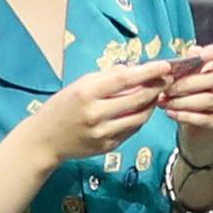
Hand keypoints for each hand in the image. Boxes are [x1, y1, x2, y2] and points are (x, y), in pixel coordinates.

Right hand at [20, 52, 178, 171]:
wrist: (45, 140)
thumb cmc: (61, 107)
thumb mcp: (79, 85)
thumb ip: (107, 77)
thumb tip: (134, 70)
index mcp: (86, 93)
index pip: (124, 79)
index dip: (148, 72)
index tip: (165, 66)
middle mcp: (96, 114)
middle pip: (137, 98)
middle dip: (156, 87)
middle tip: (167, 79)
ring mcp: (103, 133)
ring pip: (140, 117)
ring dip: (152, 104)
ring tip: (156, 94)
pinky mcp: (108, 146)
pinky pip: (132, 130)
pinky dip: (140, 118)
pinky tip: (142, 109)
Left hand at [156, 39, 212, 147]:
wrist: (198, 131)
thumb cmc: (194, 98)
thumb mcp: (191, 79)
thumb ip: (192, 64)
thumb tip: (192, 51)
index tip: (202, 55)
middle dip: (187, 83)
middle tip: (166, 88)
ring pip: (208, 100)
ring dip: (182, 101)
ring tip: (164, 102)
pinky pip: (206, 118)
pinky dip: (185, 116)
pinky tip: (170, 113)